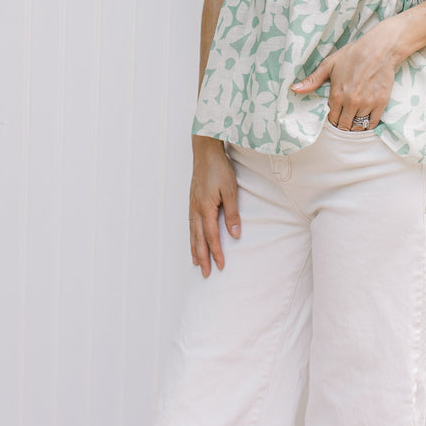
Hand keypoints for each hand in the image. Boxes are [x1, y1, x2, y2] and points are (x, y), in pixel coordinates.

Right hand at [189, 137, 240, 276]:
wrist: (205, 151)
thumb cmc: (219, 168)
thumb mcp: (230, 190)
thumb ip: (232, 213)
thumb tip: (235, 234)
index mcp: (205, 208)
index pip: (211, 236)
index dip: (216, 252)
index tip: (220, 267)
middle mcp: (196, 209)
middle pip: (198, 239)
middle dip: (202, 257)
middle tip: (205, 274)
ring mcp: (192, 205)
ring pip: (192, 233)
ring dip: (194, 249)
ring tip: (196, 263)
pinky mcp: (192, 200)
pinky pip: (190, 224)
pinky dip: (191, 236)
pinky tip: (193, 239)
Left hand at [290, 23, 398, 130]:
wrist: (379, 49)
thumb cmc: (353, 55)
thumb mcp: (329, 65)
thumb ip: (312, 80)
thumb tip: (294, 89)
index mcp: (337, 95)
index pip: (332, 120)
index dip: (332, 121)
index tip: (334, 118)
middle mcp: (351, 102)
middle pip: (345, 126)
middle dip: (343, 126)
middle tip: (343, 122)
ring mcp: (367, 104)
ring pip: (359, 127)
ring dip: (355, 127)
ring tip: (353, 123)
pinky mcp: (381, 103)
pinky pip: (373, 123)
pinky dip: (368, 125)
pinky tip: (365, 122)